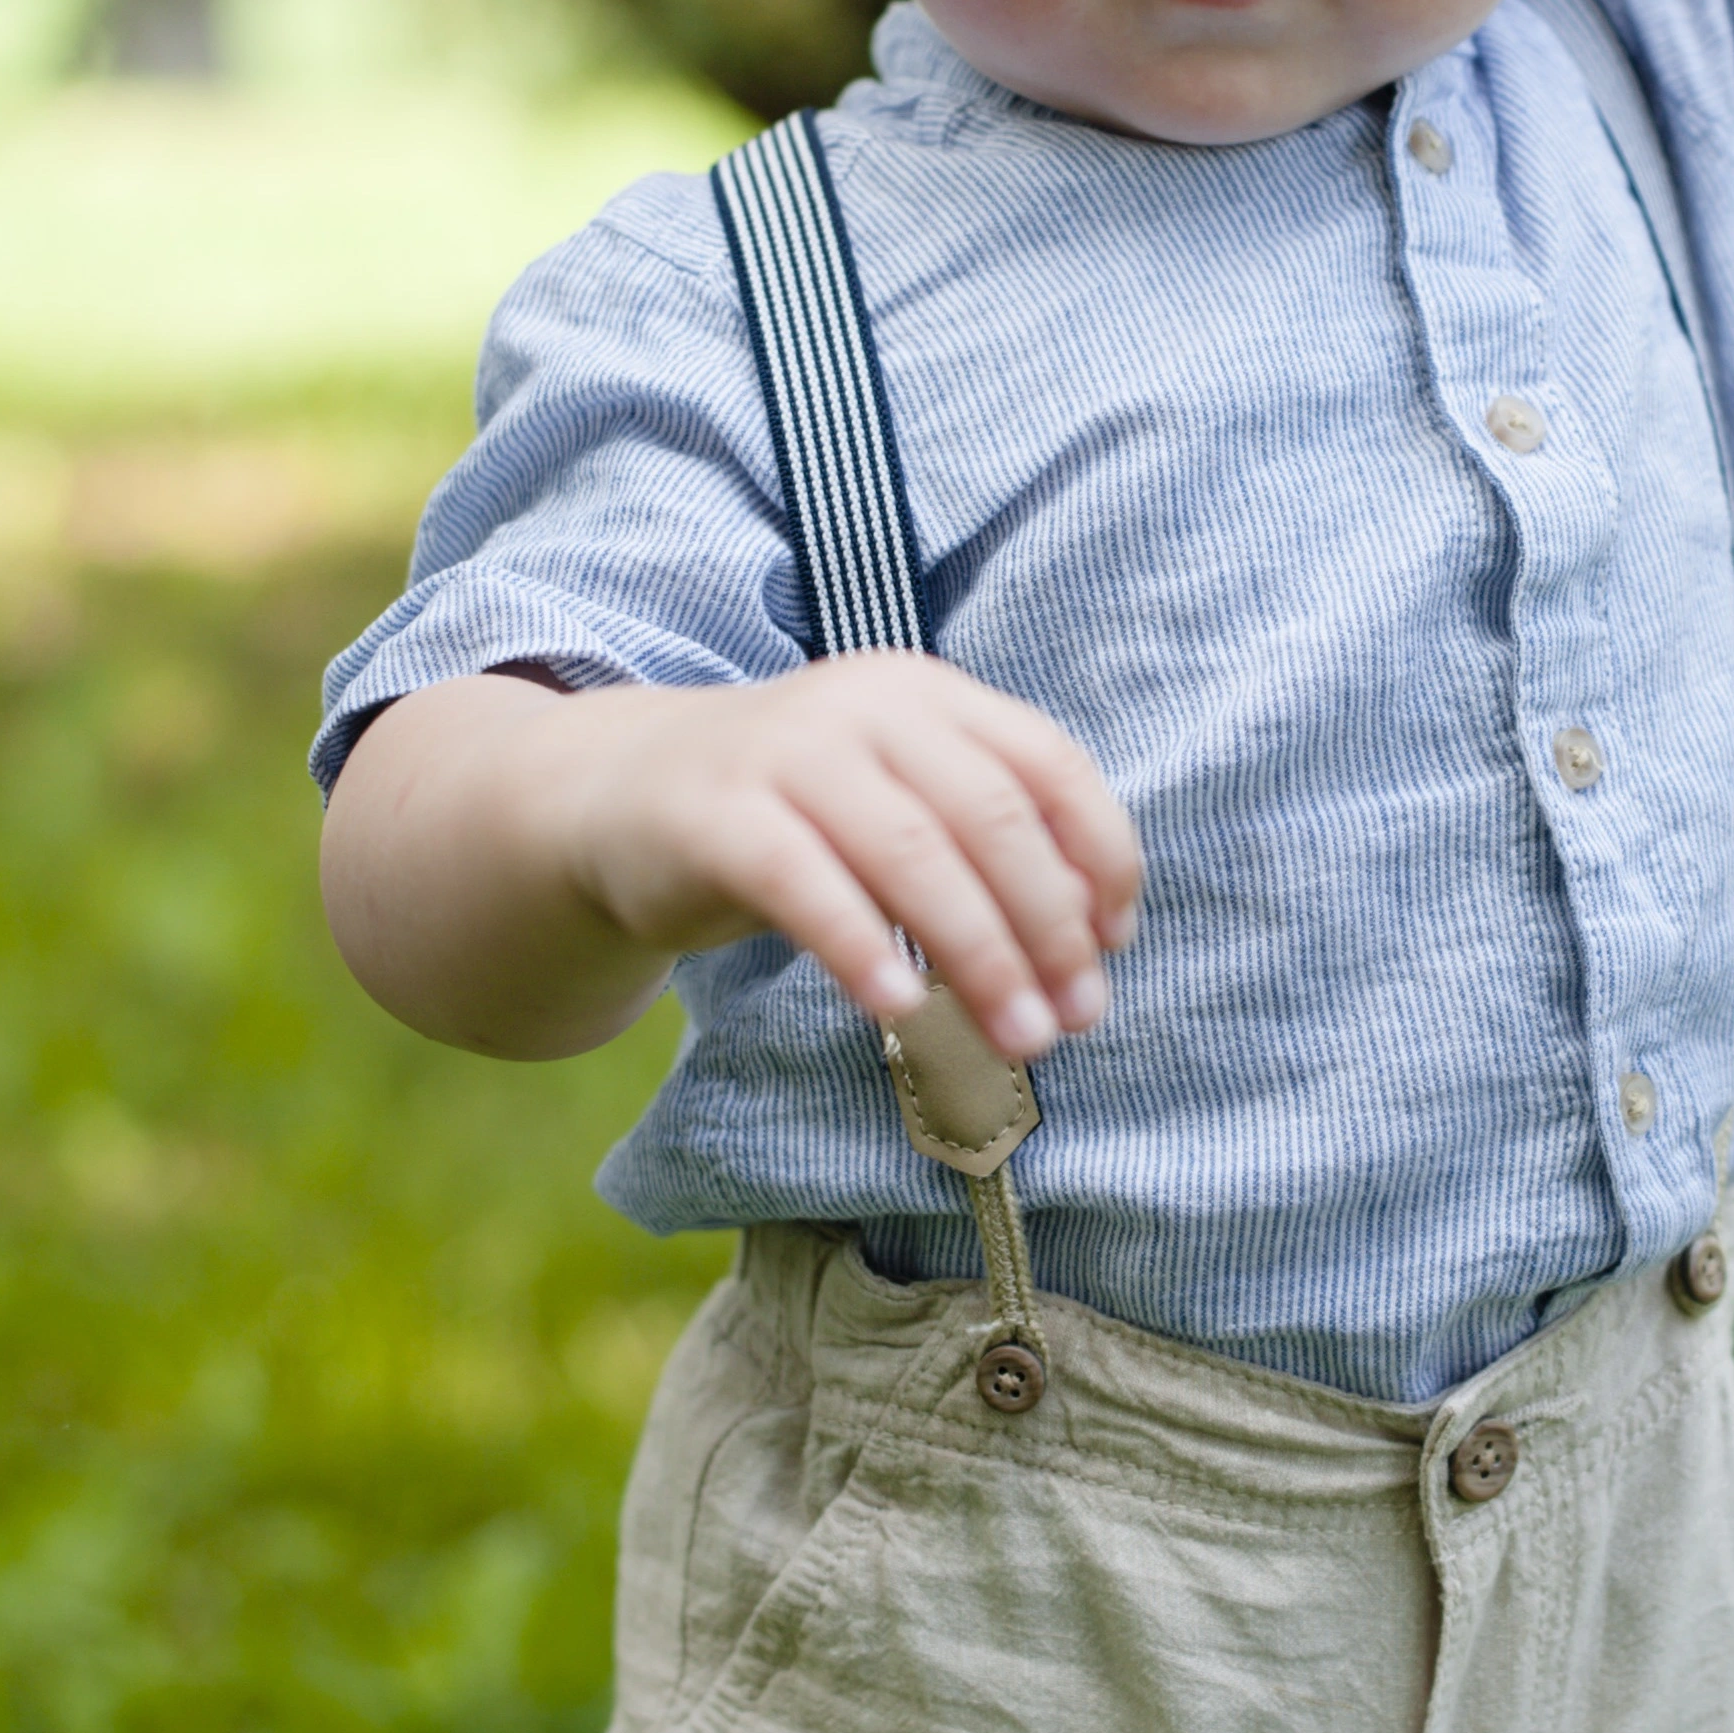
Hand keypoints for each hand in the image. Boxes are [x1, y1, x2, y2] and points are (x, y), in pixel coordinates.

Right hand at [553, 654, 1143, 1059]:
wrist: (620, 796)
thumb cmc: (795, 817)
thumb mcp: (898, 801)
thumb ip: (982, 846)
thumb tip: (1088, 944)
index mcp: (931, 695)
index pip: (1048, 764)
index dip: (1099, 856)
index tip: (1113, 945)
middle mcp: (867, 706)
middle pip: (990, 816)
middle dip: (1049, 925)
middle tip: (1075, 1018)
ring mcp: (788, 753)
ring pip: (912, 852)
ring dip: (980, 954)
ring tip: (1017, 1036)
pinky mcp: (716, 814)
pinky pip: (806, 885)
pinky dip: (865, 949)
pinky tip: (903, 1008)